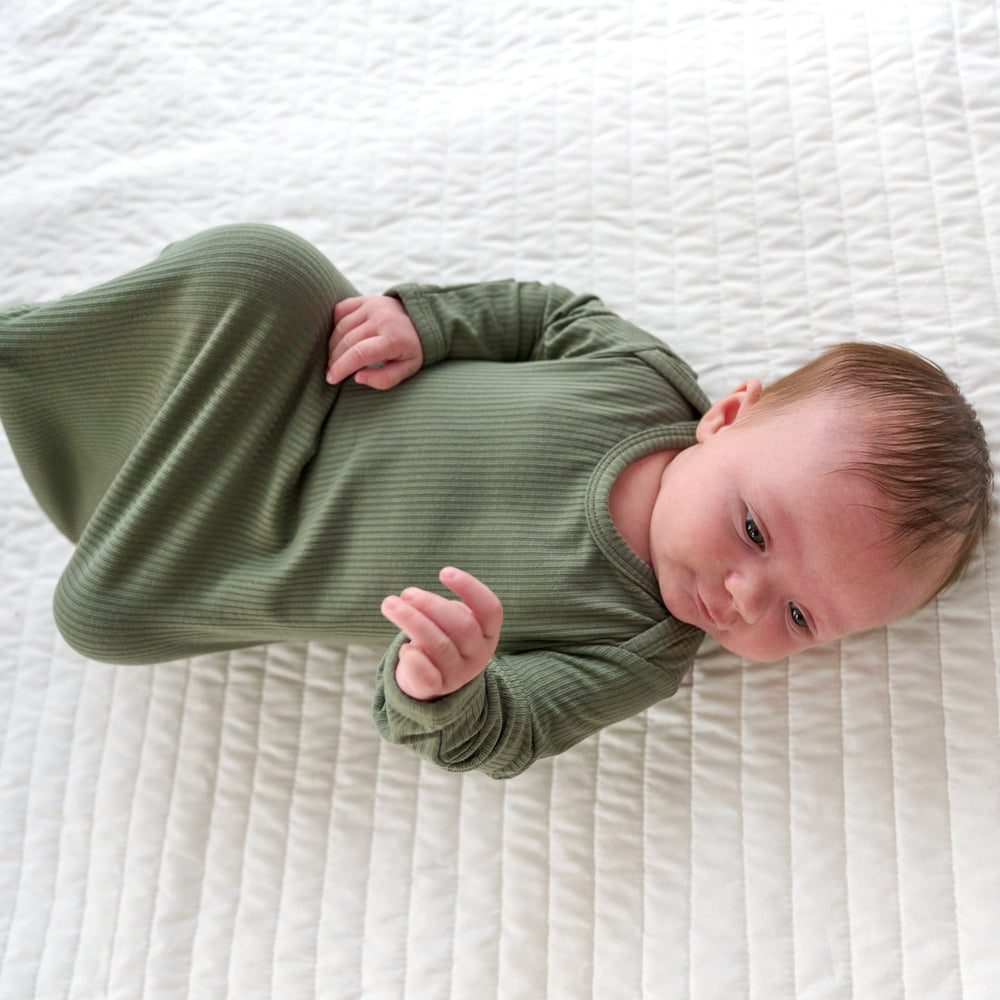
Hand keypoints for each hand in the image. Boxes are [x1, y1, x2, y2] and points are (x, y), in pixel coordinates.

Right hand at [326, 295, 422, 388]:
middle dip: (334, 360)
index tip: (331, 378)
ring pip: (341, 327)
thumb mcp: (407, 369)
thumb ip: (384, 379)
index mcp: (393, 339)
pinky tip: (338, 339)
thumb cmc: (411, 349)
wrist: (421, 319)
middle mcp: (381, 320)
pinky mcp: (364, 299)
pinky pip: (340, 311)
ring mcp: (371, 306)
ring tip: (334, 360)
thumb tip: (358, 377)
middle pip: (347, 342)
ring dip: (332, 346)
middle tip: (331, 373)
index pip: (360, 353)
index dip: (341, 367)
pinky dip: (334, 326)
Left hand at [381, 567, 503, 700]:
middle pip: (463, 626)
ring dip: (412, 622)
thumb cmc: (443, 638)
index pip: (490, 609)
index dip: (470, 587)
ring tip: (390, 605)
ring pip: (440, 645)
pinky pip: (428, 676)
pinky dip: (415, 660)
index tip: (444, 571)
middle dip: (432, 605)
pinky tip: (403, 648)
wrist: (434, 680)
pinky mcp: (438, 688)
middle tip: (407, 593)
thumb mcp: (452, 622)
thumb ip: (440, 609)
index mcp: (488, 633)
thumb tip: (410, 599)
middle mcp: (478, 654)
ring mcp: (460, 673)